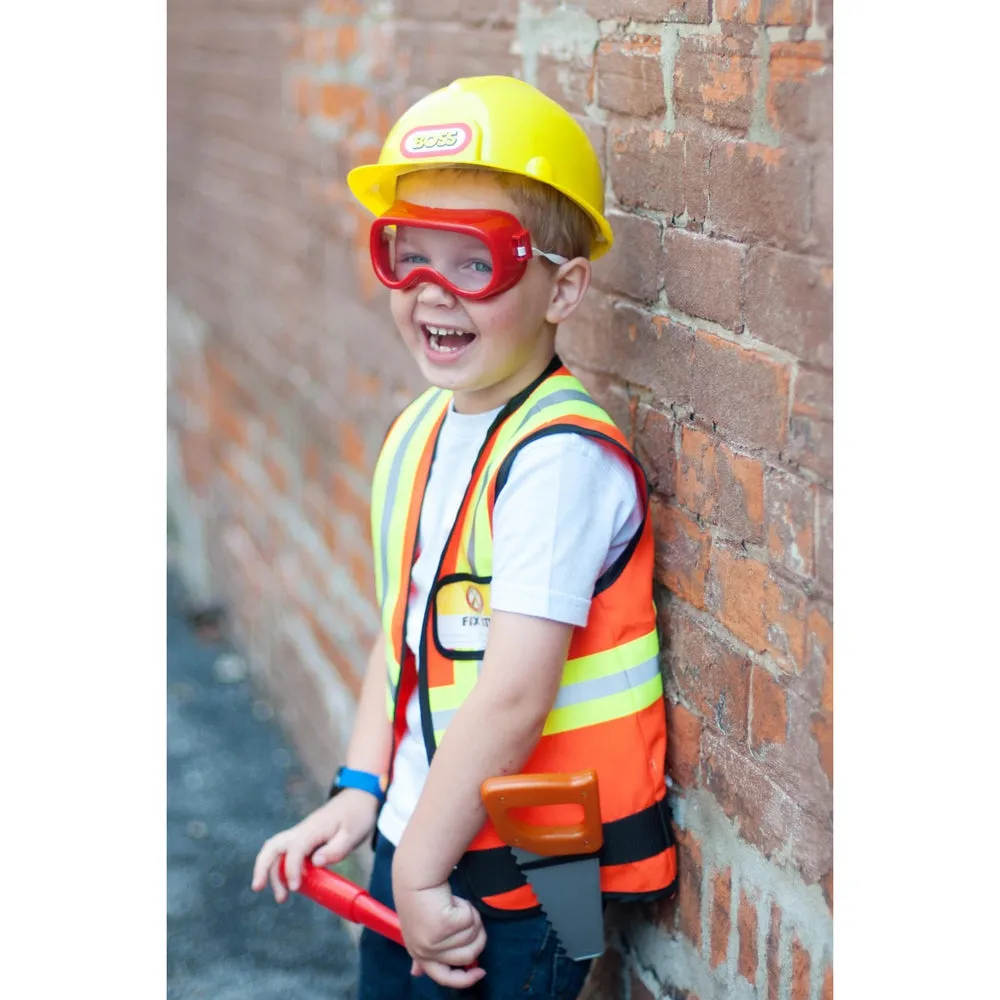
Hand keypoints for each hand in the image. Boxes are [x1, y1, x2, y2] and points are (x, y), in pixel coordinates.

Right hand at [250, 790, 378, 901]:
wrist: (359, 798)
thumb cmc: (357, 816)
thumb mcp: (352, 835)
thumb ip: (335, 850)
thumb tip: (315, 863)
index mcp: (313, 830)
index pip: (294, 850)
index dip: (291, 870)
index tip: (294, 888)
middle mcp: (302, 831)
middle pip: (272, 846)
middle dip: (262, 867)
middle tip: (258, 888)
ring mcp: (301, 834)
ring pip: (276, 850)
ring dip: (272, 872)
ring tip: (281, 897)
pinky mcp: (304, 839)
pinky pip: (287, 853)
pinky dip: (281, 868)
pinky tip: (290, 884)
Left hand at [391, 878, 486, 989]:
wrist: (414, 877)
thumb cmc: (420, 900)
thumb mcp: (418, 931)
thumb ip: (423, 951)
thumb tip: (416, 972)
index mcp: (420, 955)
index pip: (444, 978)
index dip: (466, 979)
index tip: (482, 971)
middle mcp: (426, 952)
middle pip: (468, 956)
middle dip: (478, 937)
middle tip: (471, 918)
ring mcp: (434, 941)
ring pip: (472, 936)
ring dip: (471, 917)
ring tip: (455, 905)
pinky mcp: (443, 925)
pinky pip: (470, 920)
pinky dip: (467, 907)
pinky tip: (453, 900)